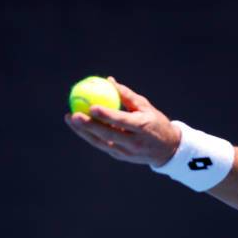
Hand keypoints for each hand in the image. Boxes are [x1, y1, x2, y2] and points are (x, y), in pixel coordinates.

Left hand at [64, 77, 180, 166]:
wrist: (167, 149)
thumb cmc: (156, 122)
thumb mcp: (146, 107)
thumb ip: (127, 95)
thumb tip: (109, 81)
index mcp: (143, 127)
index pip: (121, 121)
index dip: (106, 115)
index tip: (91, 107)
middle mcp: (134, 142)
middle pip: (107, 134)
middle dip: (88, 125)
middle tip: (74, 114)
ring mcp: (126, 152)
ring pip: (101, 142)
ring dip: (83, 132)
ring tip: (70, 119)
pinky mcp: (121, 157)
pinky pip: (102, 145)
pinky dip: (90, 135)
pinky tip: (79, 126)